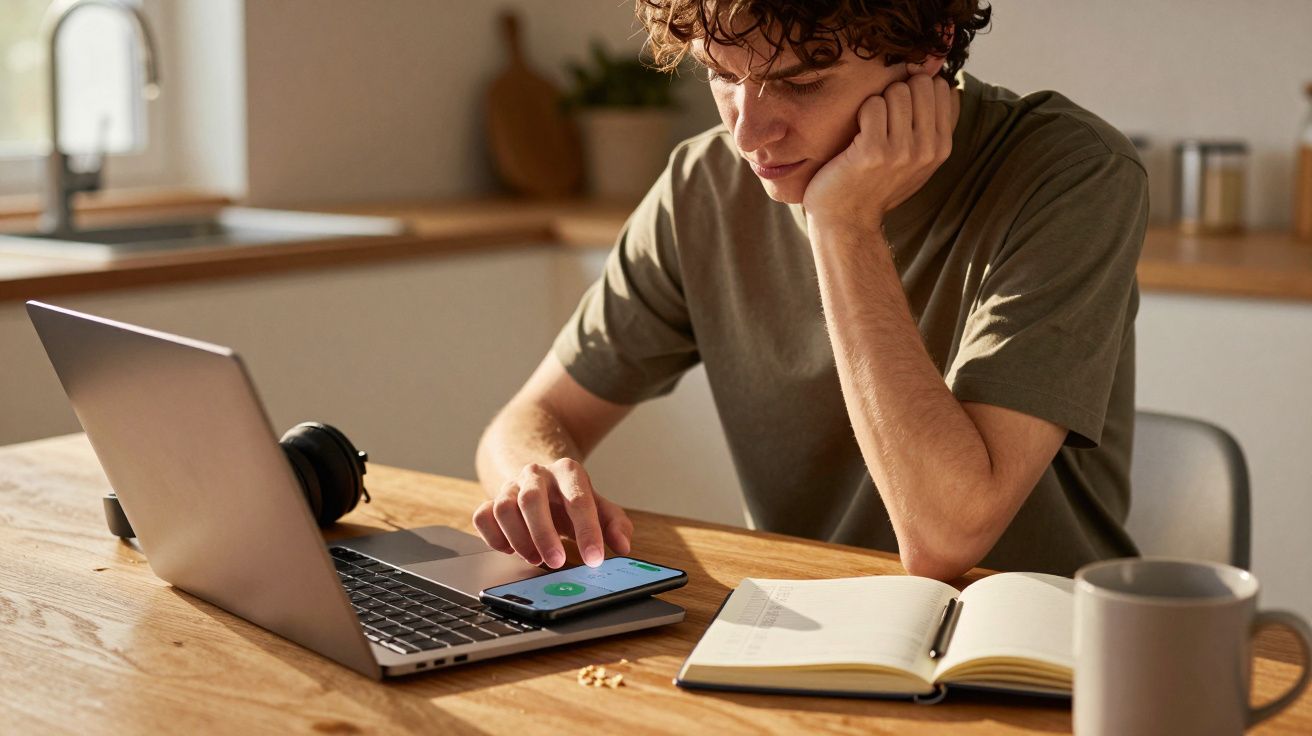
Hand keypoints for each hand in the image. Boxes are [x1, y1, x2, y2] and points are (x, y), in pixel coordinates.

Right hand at [471, 458, 632, 568]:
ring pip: (503, 508)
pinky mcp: (490, 500)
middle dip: (544, 536)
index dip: (587, 531)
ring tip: (536, 559)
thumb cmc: (573, 500)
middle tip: (557, 563)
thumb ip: (615, 524)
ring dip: (519, 540)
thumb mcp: (600, 508)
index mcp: (568, 471)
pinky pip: (482, 517)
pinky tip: (511, 550)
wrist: (543, 482)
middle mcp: (536, 474)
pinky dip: (494, 538)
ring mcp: (510, 486)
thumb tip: (623, 546)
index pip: (578, 500)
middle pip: (531, 500)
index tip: (594, 559)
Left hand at [802, 73, 958, 233]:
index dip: (918, 87)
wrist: (847, 220)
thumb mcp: (918, 160)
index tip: (901, 106)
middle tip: (882, 117)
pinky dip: (861, 112)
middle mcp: (928, 149)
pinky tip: (857, 134)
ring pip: (897, 91)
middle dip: (898, 90)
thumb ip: (934, 125)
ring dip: (878, 102)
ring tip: (869, 128)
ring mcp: (902, 151)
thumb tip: (945, 81)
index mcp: (942, 148)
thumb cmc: (877, 184)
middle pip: (920, 84)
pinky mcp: (874, 151)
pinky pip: (873, 104)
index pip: (942, 88)